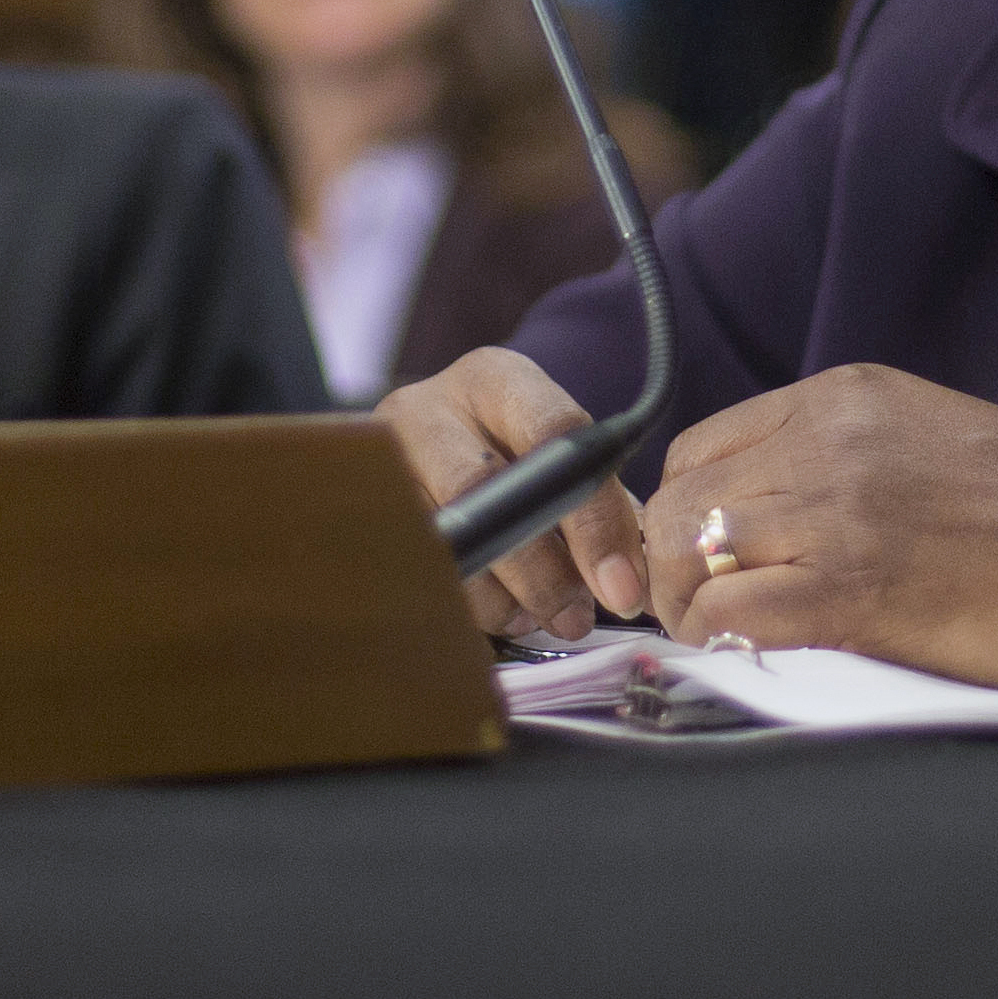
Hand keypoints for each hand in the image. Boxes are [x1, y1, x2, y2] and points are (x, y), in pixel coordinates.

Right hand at [373, 347, 649, 639]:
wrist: (427, 441)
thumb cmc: (511, 451)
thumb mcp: (557, 454)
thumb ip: (603, 505)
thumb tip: (638, 580)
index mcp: (495, 379)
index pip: (555, 437)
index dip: (593, 519)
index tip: (622, 587)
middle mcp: (428, 407)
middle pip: (483, 493)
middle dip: (540, 572)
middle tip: (575, 619)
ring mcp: (380, 461)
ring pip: (442, 543)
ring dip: (500, 599)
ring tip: (534, 616)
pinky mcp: (359, 512)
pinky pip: (412, 574)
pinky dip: (462, 607)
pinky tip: (493, 613)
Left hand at [639, 365, 997, 688]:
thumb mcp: (933, 441)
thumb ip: (848, 461)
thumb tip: (770, 522)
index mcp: (846, 396)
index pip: (702, 447)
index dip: (690, 513)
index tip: (711, 561)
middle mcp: (828, 438)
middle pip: (677, 499)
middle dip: (672, 564)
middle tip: (705, 615)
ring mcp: (835, 507)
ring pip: (682, 552)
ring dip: (690, 608)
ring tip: (731, 640)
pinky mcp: (850, 585)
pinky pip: (724, 613)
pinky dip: (719, 642)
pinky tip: (755, 656)